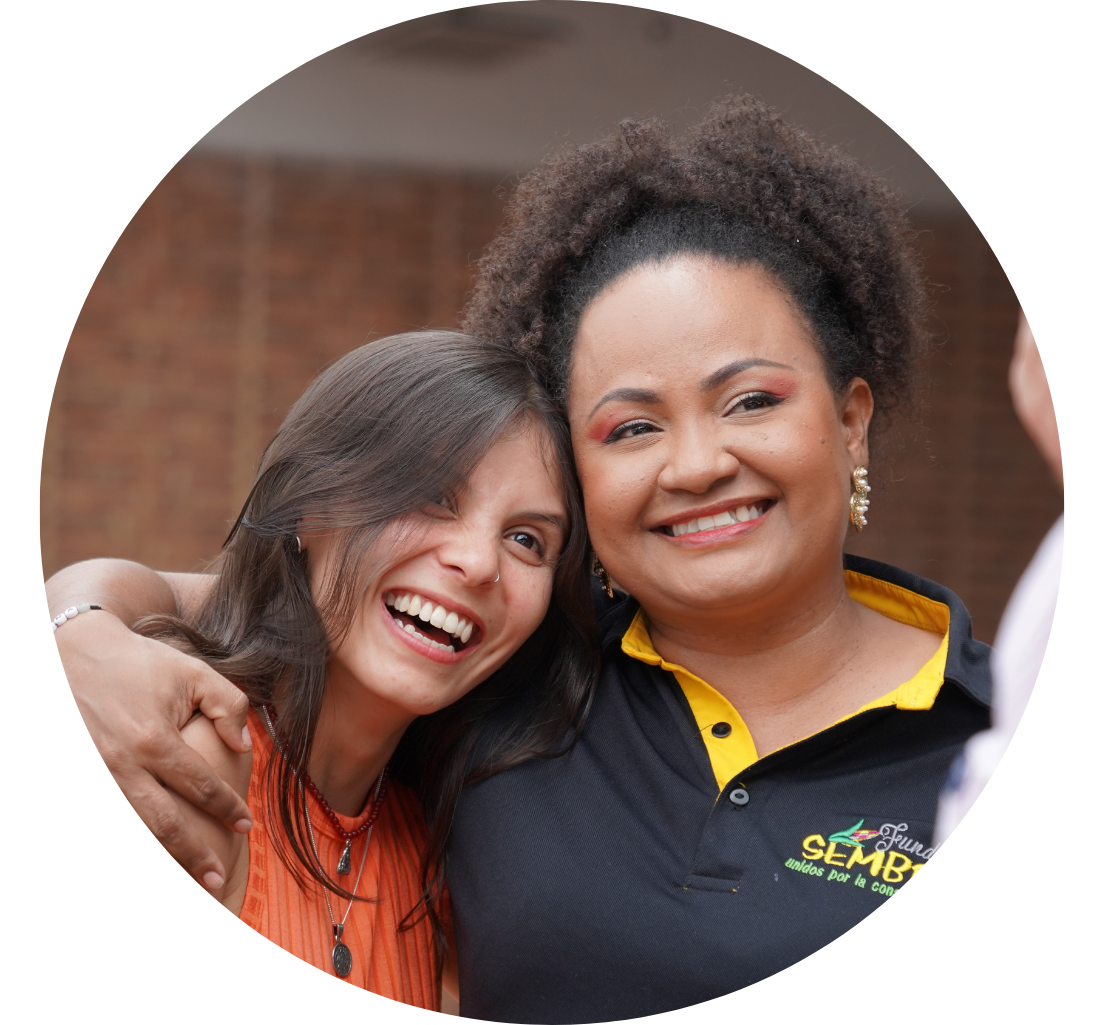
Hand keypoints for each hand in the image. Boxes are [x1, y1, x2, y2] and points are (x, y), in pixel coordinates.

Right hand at [56, 609, 252, 890]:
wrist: (74, 654)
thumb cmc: (141, 663)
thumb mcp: (193, 673)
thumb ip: (228, 705)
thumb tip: (244, 746)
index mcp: (153, 741)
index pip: (201, 786)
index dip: (227, 809)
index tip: (247, 826)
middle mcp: (121, 765)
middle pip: (164, 825)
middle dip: (193, 856)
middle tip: (218, 881)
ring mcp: (97, 773)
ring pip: (135, 826)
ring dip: (163, 854)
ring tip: (188, 878)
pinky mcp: (85, 772)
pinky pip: (113, 805)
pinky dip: (135, 831)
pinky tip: (155, 850)